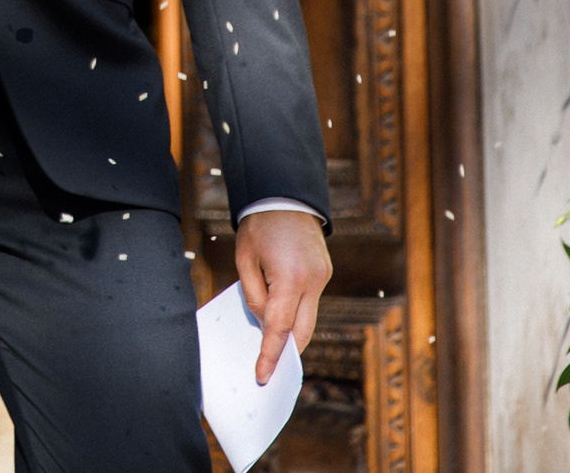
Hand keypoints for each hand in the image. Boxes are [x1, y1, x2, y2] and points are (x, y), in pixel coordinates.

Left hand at [233, 209, 331, 383]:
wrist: (284, 196)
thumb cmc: (258, 226)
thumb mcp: (244, 259)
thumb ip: (254, 295)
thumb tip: (265, 324)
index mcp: (290, 278)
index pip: (279, 327)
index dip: (270, 355)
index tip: (263, 375)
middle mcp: (313, 281)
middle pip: (301, 331)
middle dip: (286, 352)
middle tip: (270, 370)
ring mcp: (323, 278)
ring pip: (309, 319)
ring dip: (292, 334)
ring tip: (272, 348)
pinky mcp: (325, 273)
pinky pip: (311, 303)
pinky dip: (297, 314)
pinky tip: (281, 319)